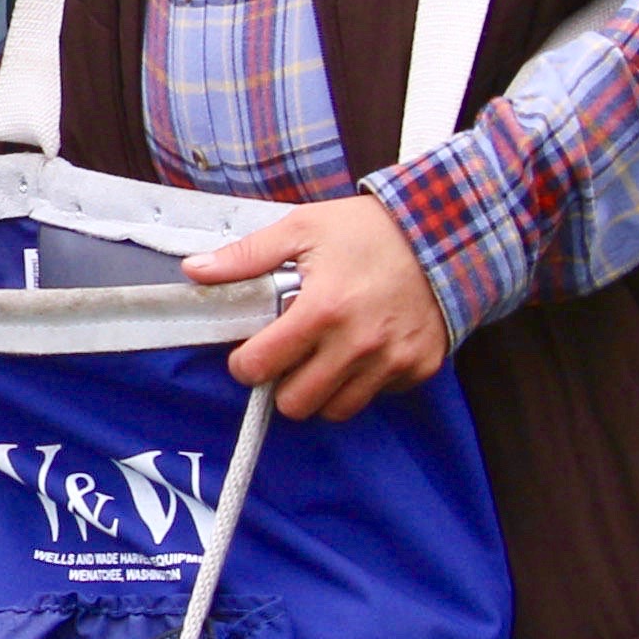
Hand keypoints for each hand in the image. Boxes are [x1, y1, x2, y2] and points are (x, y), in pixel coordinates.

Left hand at [184, 194, 451, 425]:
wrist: (445, 230)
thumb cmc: (367, 229)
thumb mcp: (302, 228)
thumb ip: (246, 257)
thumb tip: (194, 270)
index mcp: (322, 309)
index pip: (261, 366)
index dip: (245, 363)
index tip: (250, 352)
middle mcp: (358, 344)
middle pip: (296, 404)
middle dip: (281, 386)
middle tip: (287, 359)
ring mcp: (392, 361)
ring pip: (336, 410)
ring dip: (321, 391)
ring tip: (322, 357)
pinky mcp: (418, 368)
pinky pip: (377, 395)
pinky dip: (362, 382)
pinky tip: (362, 350)